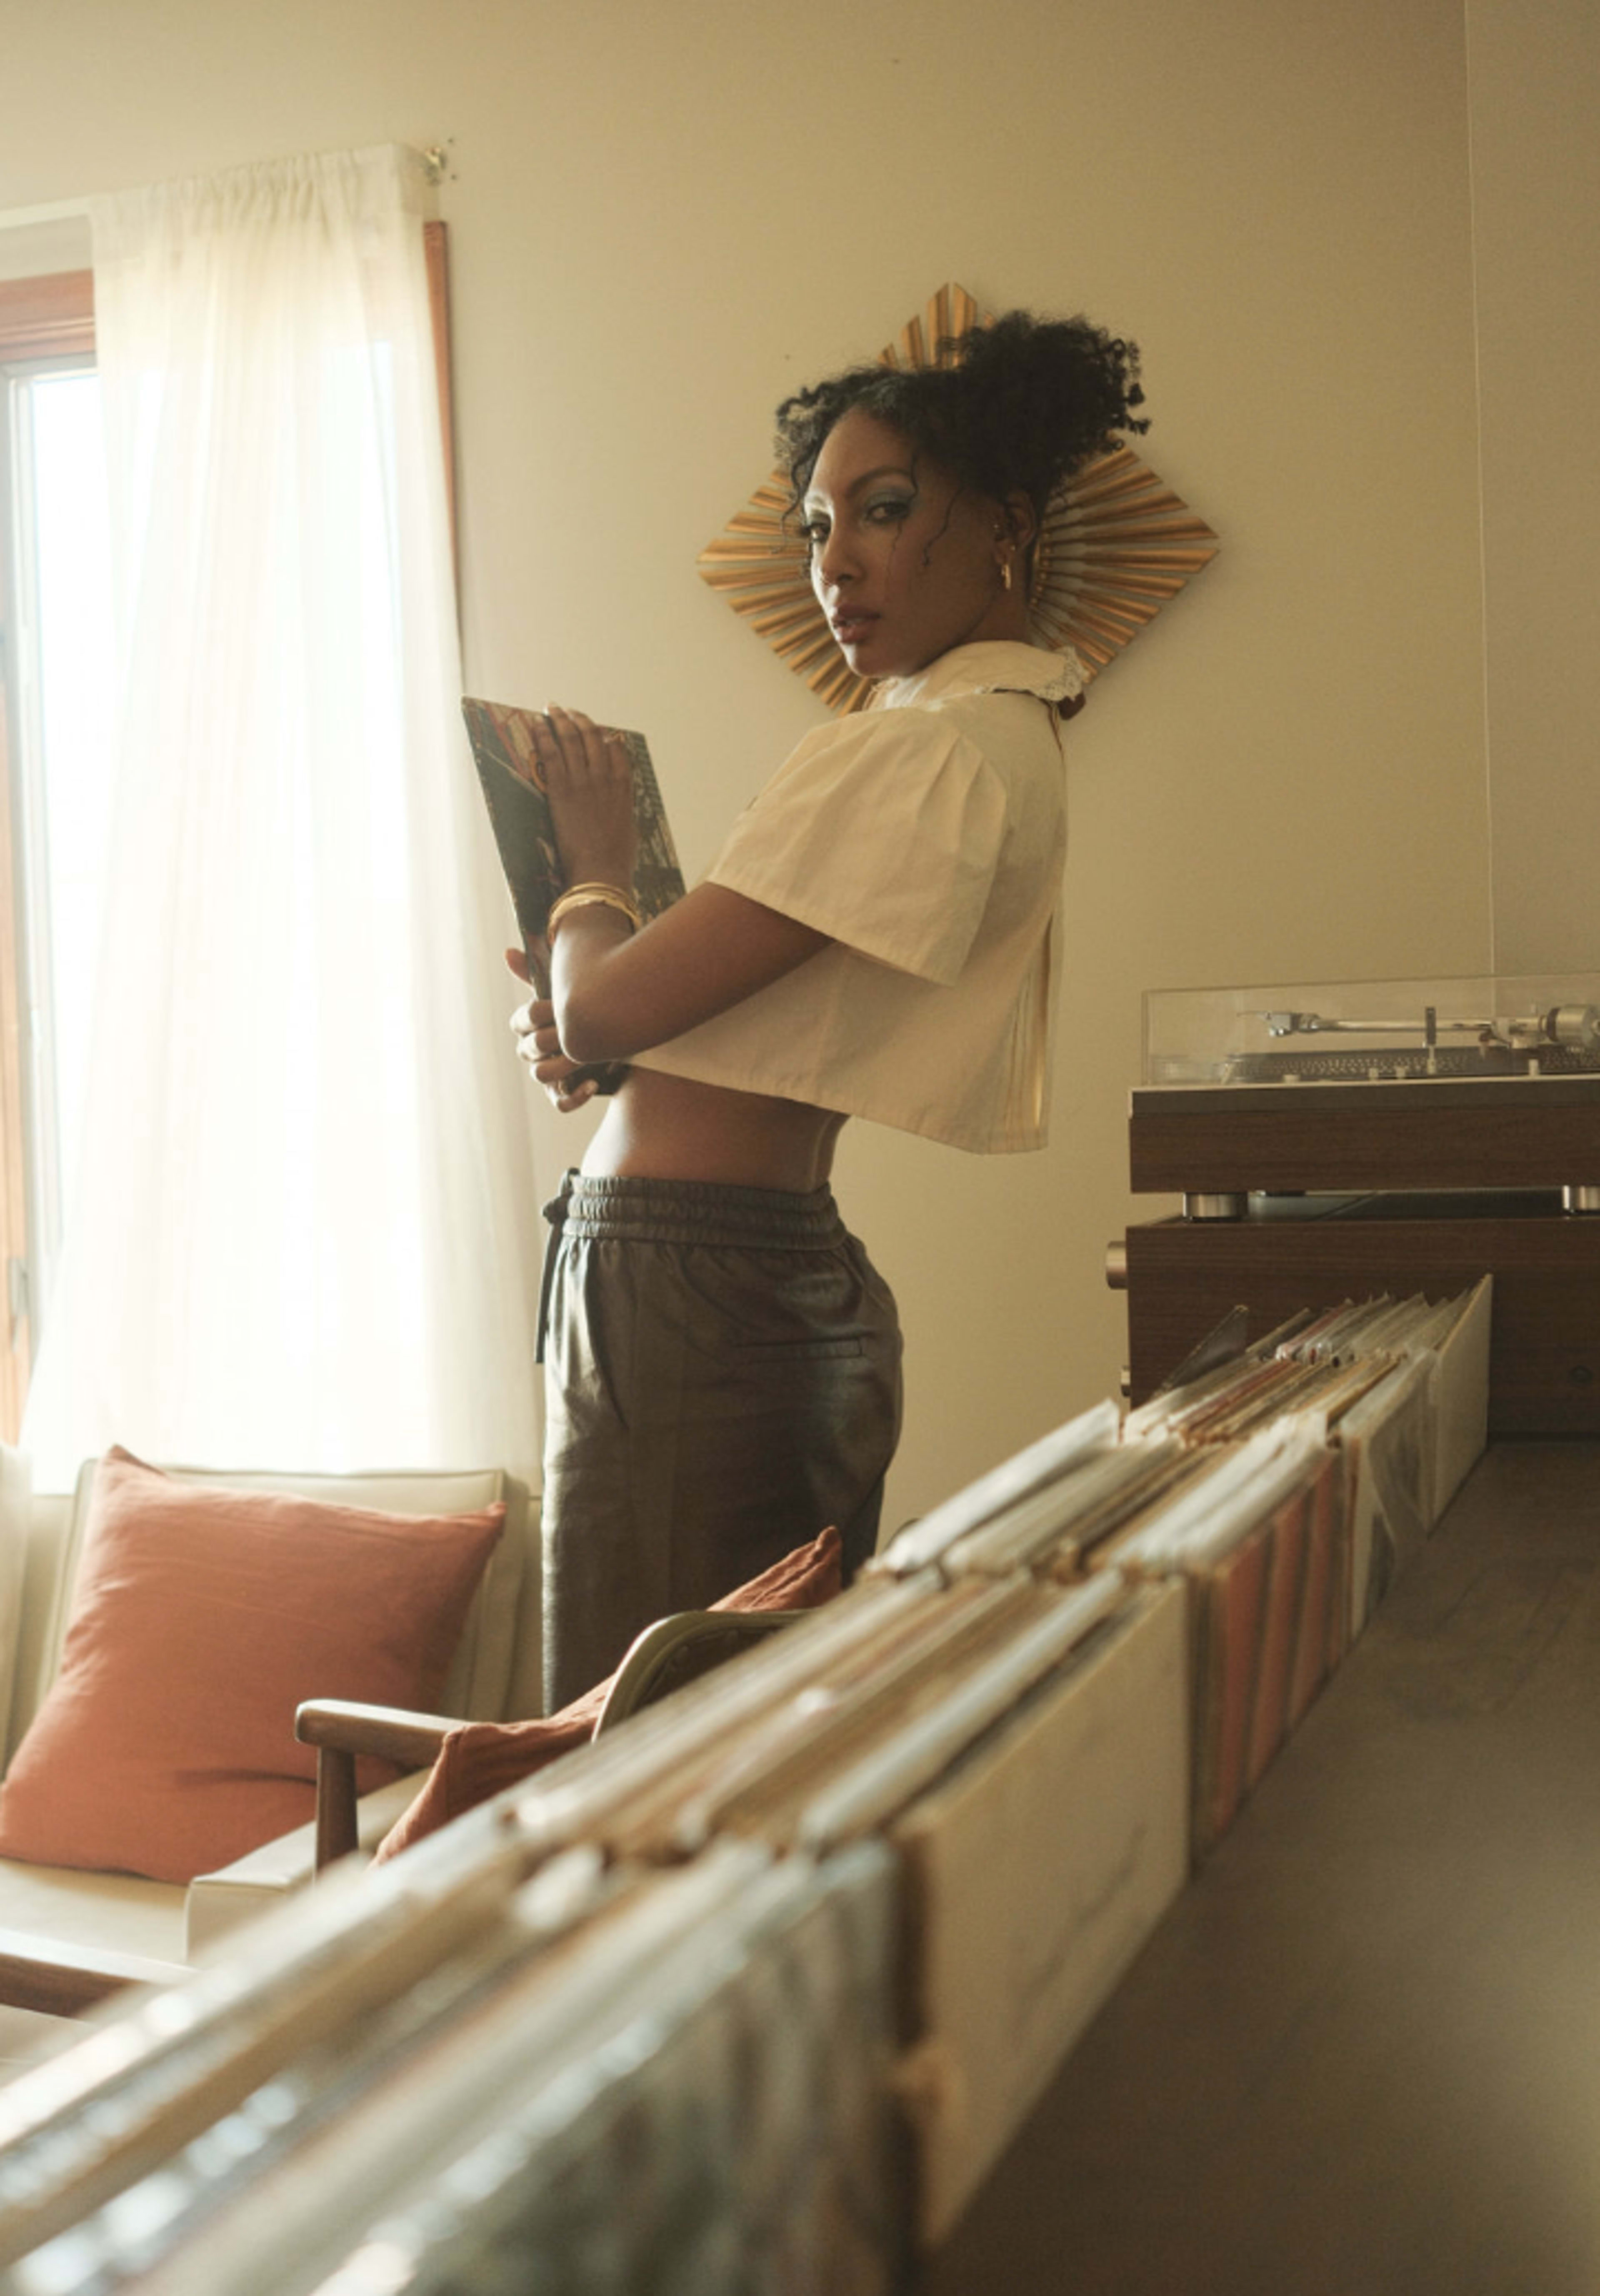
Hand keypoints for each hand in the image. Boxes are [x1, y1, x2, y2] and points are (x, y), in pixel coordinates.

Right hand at [505, 949, 599, 1112]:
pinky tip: (592, 1083)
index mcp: (527, 1024)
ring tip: (585, 1057)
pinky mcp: (564, 1092)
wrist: (615, 1030)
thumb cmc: (583, 1005)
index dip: (538, 1013)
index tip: (559, 1005)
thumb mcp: (564, 986)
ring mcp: (547, 1072)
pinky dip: (575, 1096)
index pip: (520, 1020)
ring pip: (540, 1075)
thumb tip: (507, 952)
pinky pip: (561, 1103)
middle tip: (577, 1031)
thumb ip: (536, 971)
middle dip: (552, 1038)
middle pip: (530, 1048)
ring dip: (562, 1065)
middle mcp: (532, 1050)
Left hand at [529, 706, 637, 891]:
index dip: (605, 737)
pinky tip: (538, 724)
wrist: (600, 873)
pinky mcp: (561, 789)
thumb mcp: (627, 831)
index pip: (617, 751)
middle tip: (571, 712)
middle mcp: (605, 778)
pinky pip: (552, 753)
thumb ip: (622, 810)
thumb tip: (619, 807)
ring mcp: (583, 782)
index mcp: (623, 789)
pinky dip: (545, 735)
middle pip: (594, 738)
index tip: (598, 730)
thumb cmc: (615, 861)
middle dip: (581, 720)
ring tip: (553, 709)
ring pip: (572, 739)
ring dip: (562, 719)